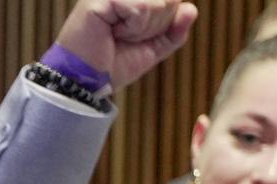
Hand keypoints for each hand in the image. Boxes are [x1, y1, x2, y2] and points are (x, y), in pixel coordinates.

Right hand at [54, 0, 198, 92]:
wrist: (85, 82)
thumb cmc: (112, 64)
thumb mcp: (153, 49)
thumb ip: (174, 31)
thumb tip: (191, 9)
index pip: (173, 1)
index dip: (164, 22)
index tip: (138, 35)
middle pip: (170, 0)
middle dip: (155, 26)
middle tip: (127, 37)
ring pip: (158, 3)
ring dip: (142, 29)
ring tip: (119, 35)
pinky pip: (140, 8)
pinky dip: (132, 28)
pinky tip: (113, 32)